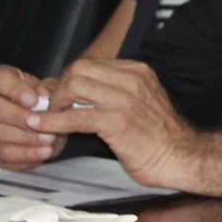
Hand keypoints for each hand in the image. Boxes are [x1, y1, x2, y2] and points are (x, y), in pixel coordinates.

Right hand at [0, 65, 63, 167]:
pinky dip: (24, 156)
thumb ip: (47, 91)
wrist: (46, 120)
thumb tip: (44, 99)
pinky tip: (42, 153)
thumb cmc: (43, 101)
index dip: (15, 90)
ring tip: (48, 140)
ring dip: (24, 139)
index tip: (34, 100)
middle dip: (18, 117)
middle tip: (41, 123)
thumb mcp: (49, 89)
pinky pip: (2, 155)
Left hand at [26, 58, 221, 195]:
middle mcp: (131, 80)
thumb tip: (82, 94)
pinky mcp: (116, 122)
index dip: (70, 79)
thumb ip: (117, 92)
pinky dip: (52, 121)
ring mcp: (124, 100)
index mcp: (138, 72)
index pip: (91, 63)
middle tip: (53, 107)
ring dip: (54, 103)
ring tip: (49, 117)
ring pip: (73, 86)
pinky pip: (74, 117)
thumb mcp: (142, 101)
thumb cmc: (160, 136)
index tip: (61, 95)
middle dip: (60, 87)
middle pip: (79, 69)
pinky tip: (41, 126)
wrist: (181, 157)